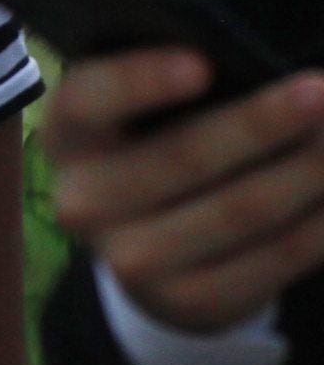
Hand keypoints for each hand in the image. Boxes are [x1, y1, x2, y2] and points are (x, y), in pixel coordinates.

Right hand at [42, 48, 323, 334]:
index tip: (202, 63)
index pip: (90, 99)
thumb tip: (261, 74)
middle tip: (318, 92)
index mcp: (66, 134)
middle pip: (184, 156)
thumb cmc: (150, 145)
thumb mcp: (135, 114)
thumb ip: (177, 86)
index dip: (142, 80)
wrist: (140, 245)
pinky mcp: (187, 301)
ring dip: (306, 172)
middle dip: (261, 122)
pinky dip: (320, 225)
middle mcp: (84, 200)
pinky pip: (273, 258)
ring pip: (240, 210)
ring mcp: (131, 260)